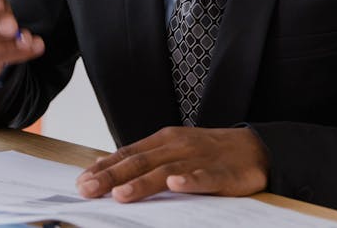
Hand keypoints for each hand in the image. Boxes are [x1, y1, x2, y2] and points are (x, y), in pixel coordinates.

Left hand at [76, 127, 268, 201]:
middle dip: (111, 177)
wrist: (255, 148)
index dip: (103, 168)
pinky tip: (177, 185)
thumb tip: (101, 163)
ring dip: (141, 182)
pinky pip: (205, 177)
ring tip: (120, 195)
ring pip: (165, 171)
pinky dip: (191, 180)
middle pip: (139, 161)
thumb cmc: (207, 152)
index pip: (126, 154)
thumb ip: (139, 157)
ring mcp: (199, 158)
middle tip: (87, 190)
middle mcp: (176, 146)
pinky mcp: (222, 173)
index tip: (81, 182)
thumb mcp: (170, 149)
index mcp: (162, 141)